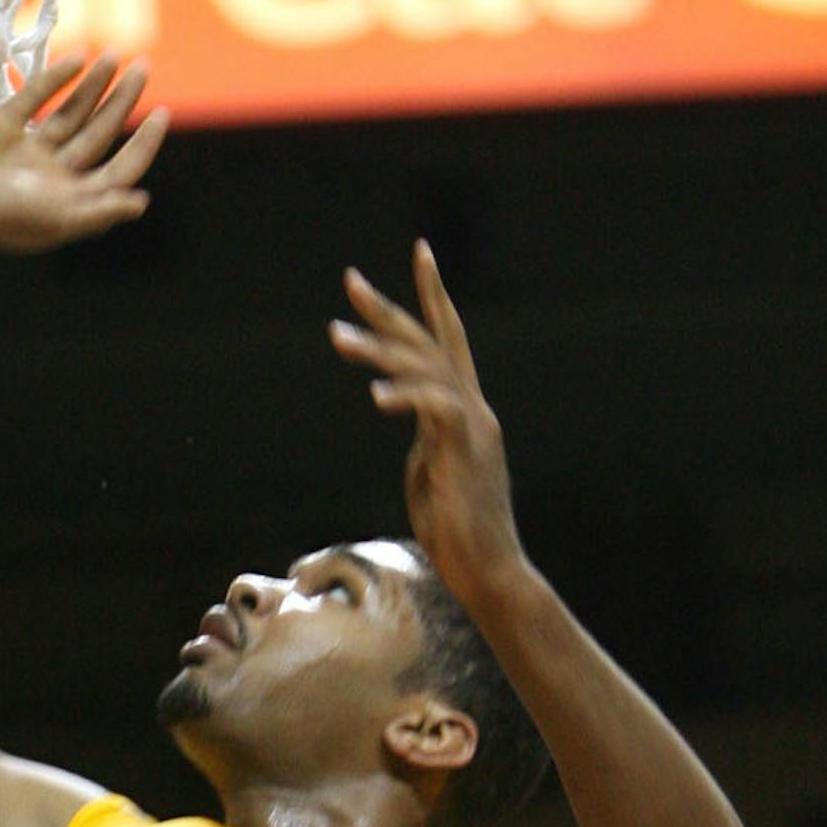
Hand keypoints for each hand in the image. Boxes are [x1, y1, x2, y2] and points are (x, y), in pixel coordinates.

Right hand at [0, 53, 167, 256]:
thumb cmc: (0, 218)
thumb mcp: (58, 220)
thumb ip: (101, 211)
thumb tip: (140, 202)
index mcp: (71, 200)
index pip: (119, 168)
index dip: (143, 143)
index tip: (162, 113)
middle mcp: (54, 175)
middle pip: (99, 133)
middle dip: (122, 102)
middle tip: (144, 67)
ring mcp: (29, 150)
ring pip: (71, 112)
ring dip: (93, 86)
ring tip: (114, 55)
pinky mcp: (2, 126)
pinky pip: (35, 97)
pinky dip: (55, 79)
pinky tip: (77, 59)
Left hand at [331, 244, 525, 610]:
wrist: (490, 575)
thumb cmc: (458, 538)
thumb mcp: (429, 477)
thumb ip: (420, 440)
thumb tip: (401, 414)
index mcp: (466, 414)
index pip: (448, 342)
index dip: (432, 296)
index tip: (421, 250)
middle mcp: (474, 410)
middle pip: (429, 343)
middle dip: (388, 310)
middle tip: (350, 281)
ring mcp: (474, 428)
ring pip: (425, 368)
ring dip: (378, 351)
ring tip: (336, 337)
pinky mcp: (467, 450)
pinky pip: (436, 408)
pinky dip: (405, 397)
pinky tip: (376, 397)